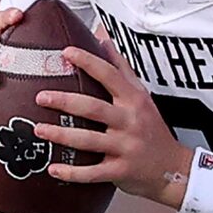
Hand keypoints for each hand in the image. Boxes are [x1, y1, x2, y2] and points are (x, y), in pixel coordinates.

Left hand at [32, 39, 191, 206]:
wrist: (173, 169)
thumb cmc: (152, 131)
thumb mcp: (142, 97)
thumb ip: (122, 69)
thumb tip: (103, 40)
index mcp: (133, 101)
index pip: (109, 75)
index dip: (88, 62)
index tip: (66, 53)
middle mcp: (130, 122)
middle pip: (94, 108)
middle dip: (65, 101)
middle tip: (40, 96)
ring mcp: (125, 147)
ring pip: (89, 140)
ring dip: (61, 135)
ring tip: (39, 129)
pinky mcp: (120, 171)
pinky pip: (93, 173)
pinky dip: (72, 173)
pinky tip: (53, 169)